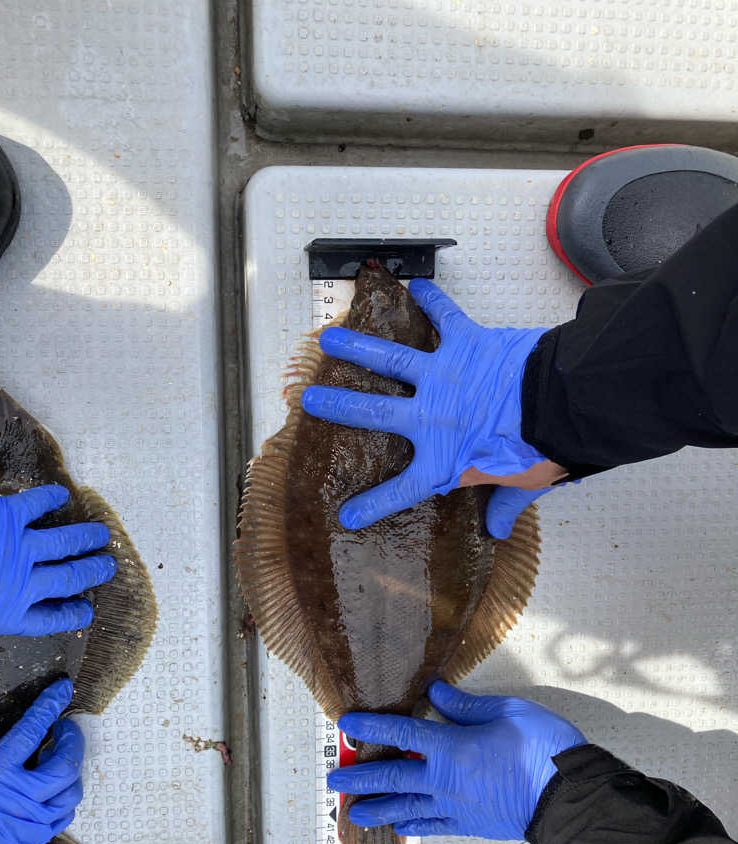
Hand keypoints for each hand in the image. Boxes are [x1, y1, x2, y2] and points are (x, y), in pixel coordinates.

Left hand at [0, 484, 115, 656]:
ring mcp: (17, 548)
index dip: (73, 614)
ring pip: (63, 543)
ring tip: (102, 534)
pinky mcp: (4, 517)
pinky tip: (62, 494)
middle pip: (68, 579)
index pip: (51, 618)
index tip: (88, 611)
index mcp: (5, 615)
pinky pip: (35, 504)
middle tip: (108, 566)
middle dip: (92, 572)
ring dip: (85, 538)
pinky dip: (50, 498)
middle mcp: (22, 584)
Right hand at [0, 677, 83, 843]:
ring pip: (71, 791)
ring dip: (72, 769)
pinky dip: (66, 797)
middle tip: (64, 728)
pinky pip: (64, 816)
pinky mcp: (32, 843)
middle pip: (64, 763)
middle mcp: (19, 798)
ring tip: (58, 757)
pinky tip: (54, 789)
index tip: (62, 689)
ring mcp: (30, 823)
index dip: (49, 706)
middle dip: (72, 740)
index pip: (30, 732)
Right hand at [301, 278, 565, 528]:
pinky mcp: (467, 343)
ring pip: (390, 359)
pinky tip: (415, 284)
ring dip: (358, 346)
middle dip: (337, 405)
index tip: (348, 514)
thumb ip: (505, 505)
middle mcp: (432, 417)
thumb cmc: (542, 451)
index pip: (401, 491)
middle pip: (373, 411)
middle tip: (309, 397)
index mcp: (444, 460)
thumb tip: (497, 531)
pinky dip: (431, 299)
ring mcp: (444, 377)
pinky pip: (444, 316)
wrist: (562, 405)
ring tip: (329, 337)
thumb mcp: (523, 485)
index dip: (372, 505)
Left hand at [327, 681, 586, 840]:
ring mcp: (455, 806)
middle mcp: (444, 779)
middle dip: (361, 778)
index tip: (346, 723)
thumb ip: (466, 705)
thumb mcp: (507, 711)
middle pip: (393, 776)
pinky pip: (432, 826)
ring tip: (353, 813)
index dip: (371, 725)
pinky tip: (401, 826)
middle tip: (334, 782)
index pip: (400, 732)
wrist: (569, 799)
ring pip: (406, 807)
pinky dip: (412, 825)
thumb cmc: (542, 749)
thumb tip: (435, 691)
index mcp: (451, 746)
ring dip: (377, 808)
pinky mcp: (470, 825)